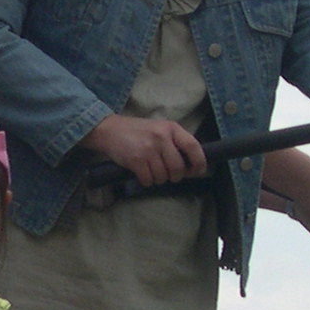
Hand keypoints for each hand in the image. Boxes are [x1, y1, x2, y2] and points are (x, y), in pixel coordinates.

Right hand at [83, 114, 206, 186]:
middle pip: (178, 168)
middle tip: (169, 175)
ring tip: (152, 171)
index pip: (193, 147)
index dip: (199, 163)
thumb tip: (191, 166)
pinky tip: (142, 173)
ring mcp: (148, 149)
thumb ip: (175, 142)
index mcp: (171, 128)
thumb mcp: (160, 129)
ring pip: (163, 176)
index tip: (197, 171)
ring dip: (159, 179)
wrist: (109, 130)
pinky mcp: (136, 160)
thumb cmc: (138, 132)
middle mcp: (161, 137)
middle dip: (175, 176)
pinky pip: (149, 180)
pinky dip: (147, 181)